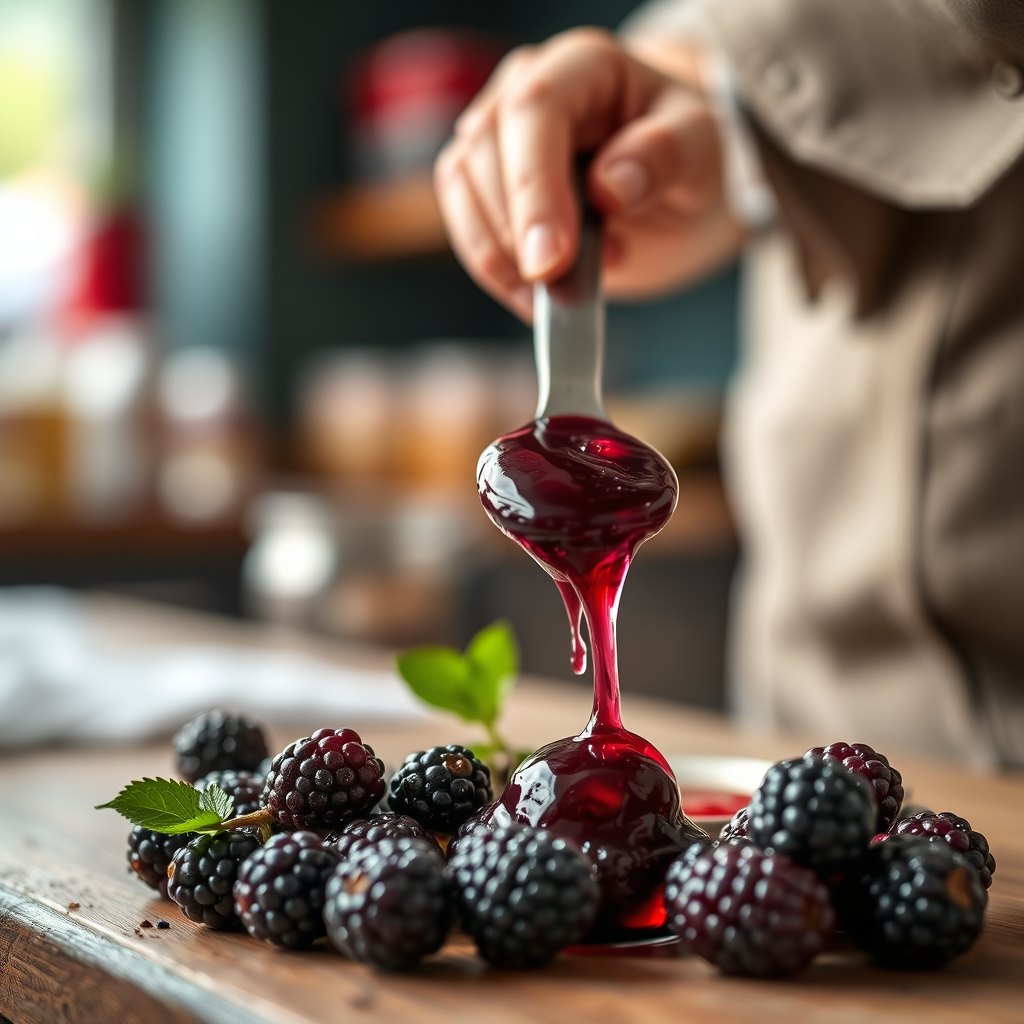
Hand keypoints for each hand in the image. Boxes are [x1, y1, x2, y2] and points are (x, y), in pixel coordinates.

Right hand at [434, 28, 743, 320]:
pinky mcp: (483, 186)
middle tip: (561, 285)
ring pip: (461, 191)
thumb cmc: (688, 159)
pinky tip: (536, 297)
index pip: (535, 110)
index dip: (535, 187)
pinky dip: (494, 272)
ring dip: (498, 257)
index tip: (551, 258)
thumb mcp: (704, 152)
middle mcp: (527, 90)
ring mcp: (497, 137)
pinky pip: (464, 227)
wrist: (675, 191)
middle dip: (514, 232)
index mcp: (585, 67)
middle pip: (483, 151)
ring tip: (560, 291)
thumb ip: (665, 156)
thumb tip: (611, 185)